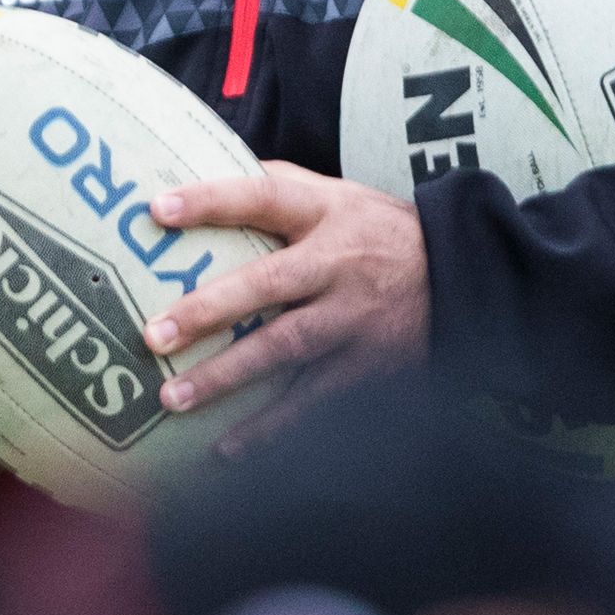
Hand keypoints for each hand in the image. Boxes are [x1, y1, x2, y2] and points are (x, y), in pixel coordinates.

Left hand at [144, 161, 429, 451]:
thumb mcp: (339, 195)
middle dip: (210, 309)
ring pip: (286, 349)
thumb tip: (204, 166)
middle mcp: (338, 264)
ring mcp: (354, 318)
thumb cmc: (378, 232)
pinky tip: (227, 448)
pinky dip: (270, 428)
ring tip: (173, 399)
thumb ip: (281, 183)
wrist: (460, 277)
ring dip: (228, 377)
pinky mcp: (368, 365)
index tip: (157, 210)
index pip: (263, 196)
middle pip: (269, 284)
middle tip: (154, 334)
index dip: (212, 201)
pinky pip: (312, 400)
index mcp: (326, 213)